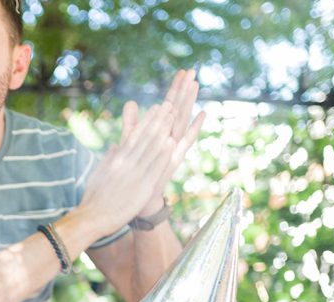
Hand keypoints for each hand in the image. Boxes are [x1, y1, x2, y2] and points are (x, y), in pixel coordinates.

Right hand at [78, 100, 177, 233]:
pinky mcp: (140, 187)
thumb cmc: (93, 199)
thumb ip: (108, 159)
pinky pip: (154, 167)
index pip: (134, 137)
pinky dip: (162, 154)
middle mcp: (125, 163)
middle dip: (157, 121)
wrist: (91, 218)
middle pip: (144, 138)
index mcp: (116, 160)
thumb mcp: (98, 174)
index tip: (156, 109)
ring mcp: (133, 174)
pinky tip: (171, 142)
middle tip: (169, 105)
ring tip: (173, 117)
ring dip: (162, 131)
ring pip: (150, 149)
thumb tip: (115, 146)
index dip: (146, 121)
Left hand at [122, 69, 204, 213]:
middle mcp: (169, 138)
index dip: (174, 89)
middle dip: (184, 90)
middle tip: (192, 70)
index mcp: (159, 134)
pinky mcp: (174, 160)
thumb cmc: (136, 172)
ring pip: (183, 121)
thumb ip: (131, 124)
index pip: (168, 106)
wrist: (140, 199)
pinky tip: (202, 114)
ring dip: (189, 103)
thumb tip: (130, 103)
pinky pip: (186, 142)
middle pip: (178, 109)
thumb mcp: (131, 144)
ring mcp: (173, 148)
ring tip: (195, 85)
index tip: (181, 70)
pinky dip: (194, 128)